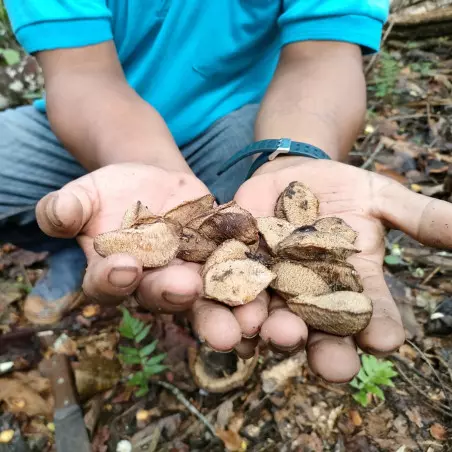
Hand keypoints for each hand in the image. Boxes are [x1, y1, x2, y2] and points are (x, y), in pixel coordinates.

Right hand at [34, 163, 269, 352]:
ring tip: (241, 314)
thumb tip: (58, 213)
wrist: (151, 182)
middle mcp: (155, 284)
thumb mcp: (84, 194)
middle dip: (175, 296)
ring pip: (207, 297)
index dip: (113, 279)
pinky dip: (252, 278)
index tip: (124, 267)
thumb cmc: (110, 192)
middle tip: (188, 290)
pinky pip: (237, 270)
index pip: (108, 284)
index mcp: (114, 275)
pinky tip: (268, 279)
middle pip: (164, 297)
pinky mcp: (222, 258)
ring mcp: (192, 274)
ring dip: (224, 307)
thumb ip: (65, 208)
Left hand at [233, 157, 451, 381]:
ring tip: (274, 335)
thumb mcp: (381, 198)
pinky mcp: (239, 269)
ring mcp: (274, 287)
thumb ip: (419, 218)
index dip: (380, 329)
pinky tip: (229, 316)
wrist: (293, 176)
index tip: (385, 340)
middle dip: (326, 350)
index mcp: (352, 288)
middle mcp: (313, 299)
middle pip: (322, 333)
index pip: (372, 317)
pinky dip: (229, 304)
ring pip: (274, 319)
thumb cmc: (343, 191)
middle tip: (332, 364)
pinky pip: (233, 292)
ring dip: (274, 331)